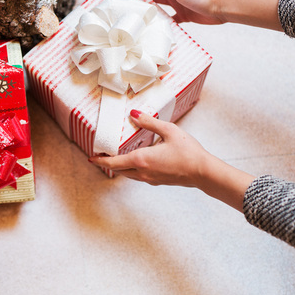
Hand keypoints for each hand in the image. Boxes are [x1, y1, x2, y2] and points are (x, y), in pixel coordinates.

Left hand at [89, 109, 210, 186]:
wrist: (203, 172)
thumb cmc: (188, 152)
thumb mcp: (169, 131)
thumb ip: (149, 122)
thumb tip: (133, 113)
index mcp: (141, 159)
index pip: (114, 162)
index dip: (100, 160)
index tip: (91, 157)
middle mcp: (142, 172)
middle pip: (118, 170)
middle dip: (107, 163)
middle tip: (100, 155)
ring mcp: (150, 179)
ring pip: (128, 175)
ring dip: (119, 167)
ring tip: (115, 157)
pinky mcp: (157, 181)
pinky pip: (138, 176)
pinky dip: (131, 169)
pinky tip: (135, 161)